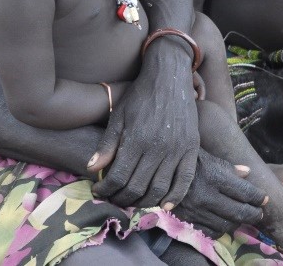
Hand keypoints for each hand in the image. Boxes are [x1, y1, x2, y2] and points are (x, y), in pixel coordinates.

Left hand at [90, 44, 199, 208]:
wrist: (169, 77)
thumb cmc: (139, 96)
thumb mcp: (118, 116)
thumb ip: (107, 144)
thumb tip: (91, 169)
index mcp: (136, 140)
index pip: (118, 178)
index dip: (106, 190)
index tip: (99, 191)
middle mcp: (157, 148)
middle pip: (137, 188)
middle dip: (121, 198)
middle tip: (114, 198)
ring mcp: (177, 150)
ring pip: (159, 189)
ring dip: (144, 202)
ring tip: (134, 201)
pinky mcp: (191, 149)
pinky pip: (185, 181)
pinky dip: (175, 197)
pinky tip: (165, 205)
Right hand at [168, 150, 266, 234]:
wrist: (157, 171)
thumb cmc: (187, 160)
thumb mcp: (208, 157)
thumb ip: (228, 167)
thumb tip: (248, 174)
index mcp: (213, 176)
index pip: (244, 192)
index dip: (258, 197)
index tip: (264, 199)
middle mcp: (206, 195)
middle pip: (239, 212)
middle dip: (254, 214)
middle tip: (259, 213)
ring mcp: (196, 210)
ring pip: (226, 224)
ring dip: (238, 222)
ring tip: (243, 218)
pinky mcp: (187, 220)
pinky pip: (211, 231)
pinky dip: (221, 229)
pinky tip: (224, 223)